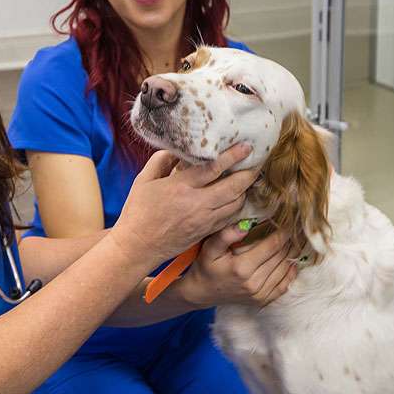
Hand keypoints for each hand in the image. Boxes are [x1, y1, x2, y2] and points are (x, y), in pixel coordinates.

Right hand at [110, 144, 258, 265]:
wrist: (138, 246)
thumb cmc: (137, 212)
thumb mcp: (143, 180)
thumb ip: (160, 160)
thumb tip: (177, 150)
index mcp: (180, 187)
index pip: (213, 168)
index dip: (232, 156)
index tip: (246, 146)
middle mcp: (196, 204)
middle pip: (233, 188)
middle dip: (248, 174)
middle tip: (256, 163)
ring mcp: (203, 221)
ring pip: (236, 204)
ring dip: (246, 191)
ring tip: (249, 179)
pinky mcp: (206, 232)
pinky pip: (230, 218)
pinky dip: (238, 206)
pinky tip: (238, 198)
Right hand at [175, 224, 298, 307]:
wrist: (201, 292)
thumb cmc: (206, 267)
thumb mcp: (210, 248)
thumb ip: (226, 235)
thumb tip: (246, 225)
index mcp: (242, 267)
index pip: (271, 246)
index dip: (284, 233)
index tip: (291, 222)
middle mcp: (253, 282)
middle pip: (281, 257)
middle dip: (291, 241)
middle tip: (298, 229)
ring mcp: (259, 294)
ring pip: (285, 270)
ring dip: (293, 255)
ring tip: (298, 241)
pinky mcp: (262, 300)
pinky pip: (283, 286)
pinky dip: (291, 273)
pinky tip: (293, 261)